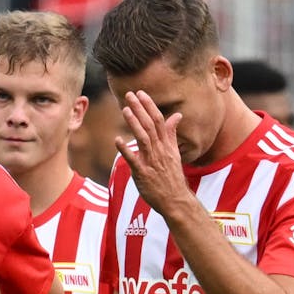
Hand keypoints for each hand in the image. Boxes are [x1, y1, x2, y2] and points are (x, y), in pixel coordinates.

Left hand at [115, 90, 195, 216]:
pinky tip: (117, 140)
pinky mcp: (143, 174)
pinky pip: (134, 160)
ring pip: (143, 139)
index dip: (149, 106)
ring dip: (134, 124)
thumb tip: (177, 115)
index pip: (159, 120)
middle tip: (129, 94)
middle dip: (140, 109)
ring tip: (125, 110)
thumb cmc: (172, 177)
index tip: (140, 93)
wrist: (176, 200)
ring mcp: (152, 162)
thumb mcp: (175, 153)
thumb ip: (172, 134)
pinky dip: (126, 150)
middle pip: (150, 126)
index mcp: (167, 145)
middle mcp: (160, 151)